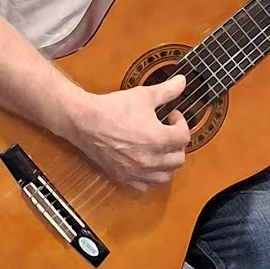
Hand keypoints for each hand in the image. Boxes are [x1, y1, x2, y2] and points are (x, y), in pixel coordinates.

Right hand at [71, 74, 189, 191]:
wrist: (84, 121)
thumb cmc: (111, 109)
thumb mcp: (143, 95)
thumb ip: (167, 90)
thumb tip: (182, 82)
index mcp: (158, 139)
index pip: (184, 137)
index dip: (181, 123)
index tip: (172, 116)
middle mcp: (149, 159)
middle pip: (178, 159)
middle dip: (177, 144)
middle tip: (168, 132)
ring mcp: (136, 171)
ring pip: (165, 176)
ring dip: (167, 163)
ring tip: (160, 150)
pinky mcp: (123, 176)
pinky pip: (144, 186)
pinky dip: (148, 177)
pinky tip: (144, 164)